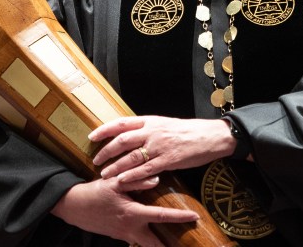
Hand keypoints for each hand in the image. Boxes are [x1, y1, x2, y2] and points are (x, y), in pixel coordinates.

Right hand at [51, 176, 198, 245]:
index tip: (195, 217)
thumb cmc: (95, 192)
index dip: (180, 218)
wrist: (74, 206)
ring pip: (147, 245)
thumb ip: (136, 180)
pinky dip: (148, 240)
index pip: (161, 217)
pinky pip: (137, 240)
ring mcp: (124, 235)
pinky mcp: (119, 236)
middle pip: (156, 245)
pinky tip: (155, 234)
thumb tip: (157, 179)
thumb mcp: (114, 182)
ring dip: (159, 245)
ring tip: (174, 242)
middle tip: (187, 244)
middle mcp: (130, 229)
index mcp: (132, 214)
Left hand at [89, 116, 234, 182]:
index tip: (92, 136)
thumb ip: (148, 128)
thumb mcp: (165, 124)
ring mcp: (160, 146)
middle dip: (106, 151)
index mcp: (151, 120)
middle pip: (122, 140)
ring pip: (131, 156)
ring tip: (105, 174)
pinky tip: (122, 180)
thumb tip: (131, 134)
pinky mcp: (168, 160)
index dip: (105, 129)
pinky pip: (146, 169)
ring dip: (115, 166)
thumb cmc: (188, 131)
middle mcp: (152, 131)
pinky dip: (132, 175)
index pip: (122, 122)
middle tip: (96, 160)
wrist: (210, 136)